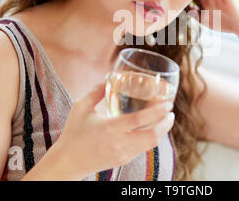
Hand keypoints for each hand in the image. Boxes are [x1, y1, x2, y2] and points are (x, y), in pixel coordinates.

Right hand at [52, 82, 174, 179]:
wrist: (67, 162)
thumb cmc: (73, 133)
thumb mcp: (81, 107)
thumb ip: (96, 91)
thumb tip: (110, 76)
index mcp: (109, 128)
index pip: (140, 120)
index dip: (157, 112)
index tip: (168, 104)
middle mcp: (119, 143)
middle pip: (152, 136)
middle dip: (166, 124)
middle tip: (171, 112)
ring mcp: (122, 154)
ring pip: (150, 144)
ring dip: (161, 132)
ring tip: (165, 120)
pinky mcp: (123, 161)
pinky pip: (143, 149)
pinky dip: (150, 138)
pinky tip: (151, 129)